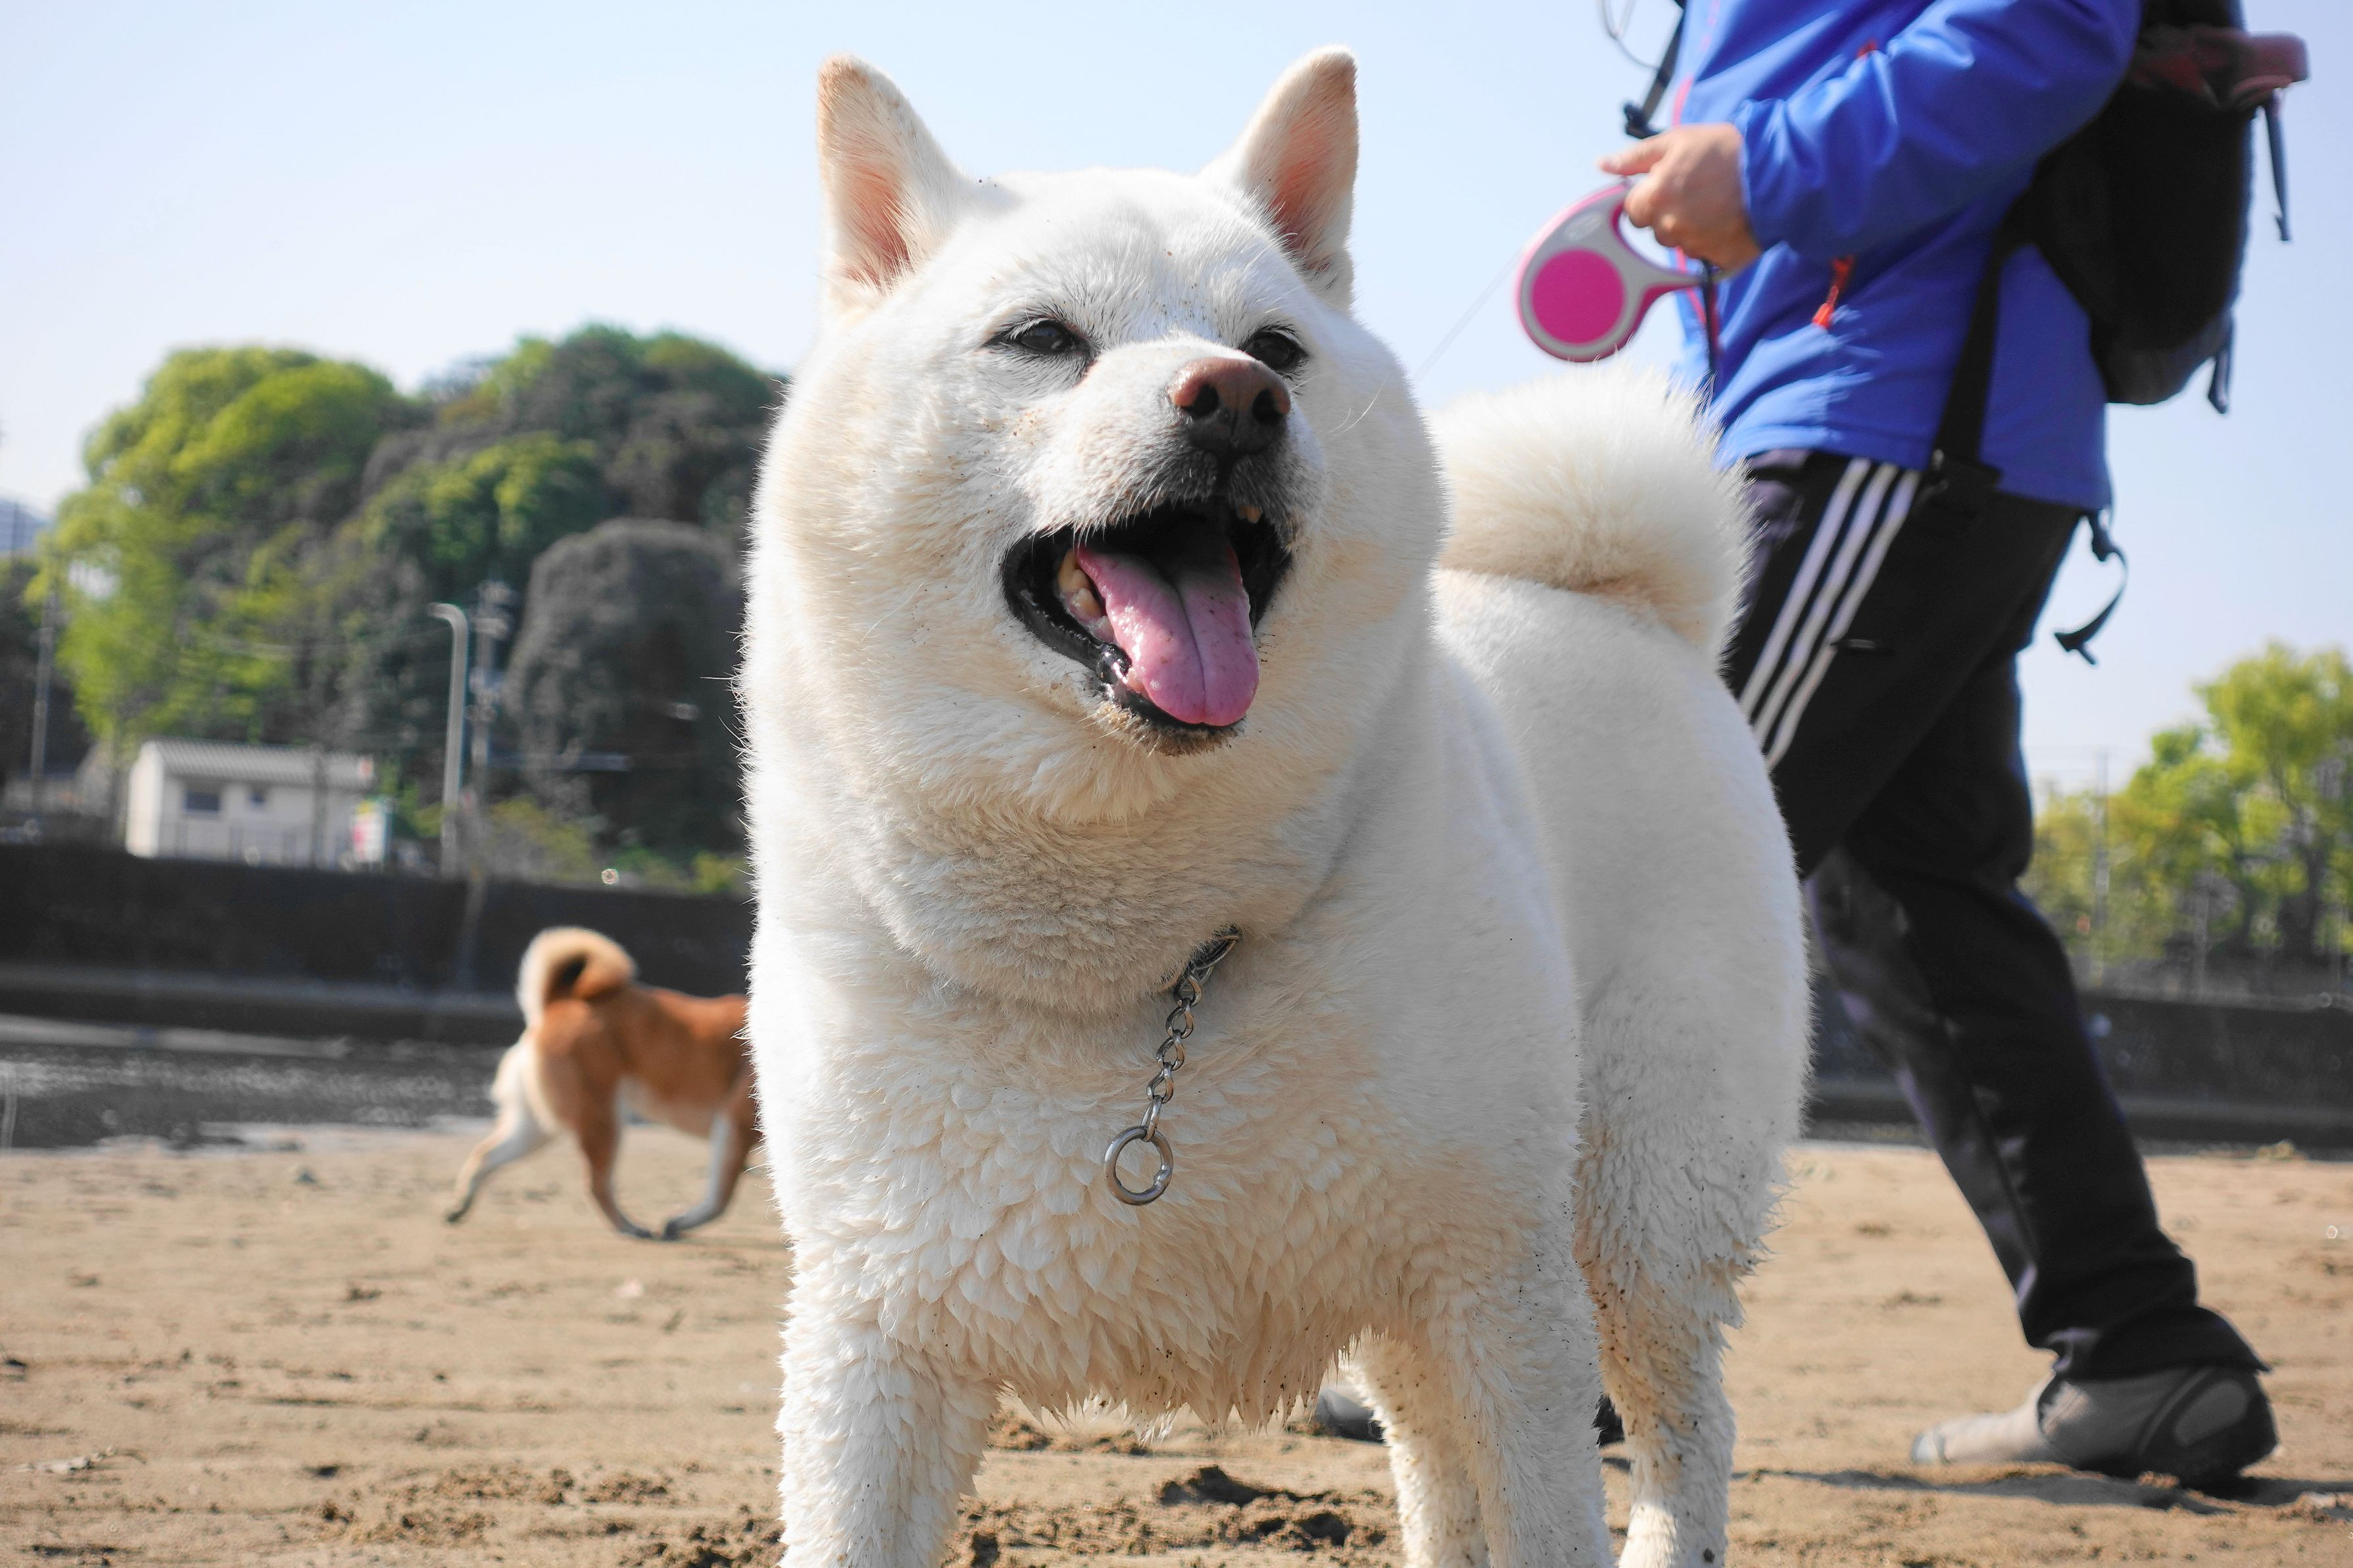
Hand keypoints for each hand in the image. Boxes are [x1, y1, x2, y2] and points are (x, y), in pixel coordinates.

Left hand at [1599, 125, 1761, 271]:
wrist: (1778, 170)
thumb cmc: (1726, 150)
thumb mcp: (1677, 141)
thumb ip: (1635, 158)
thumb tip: (1602, 165)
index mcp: (1654, 197)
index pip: (1633, 210)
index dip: (1650, 197)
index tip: (1670, 185)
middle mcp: (1670, 226)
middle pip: (1655, 229)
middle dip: (1669, 213)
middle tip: (1699, 192)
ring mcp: (1694, 246)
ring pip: (1680, 243)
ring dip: (1691, 229)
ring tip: (1717, 204)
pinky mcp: (1718, 260)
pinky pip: (1705, 256)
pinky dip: (1713, 242)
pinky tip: (1728, 221)